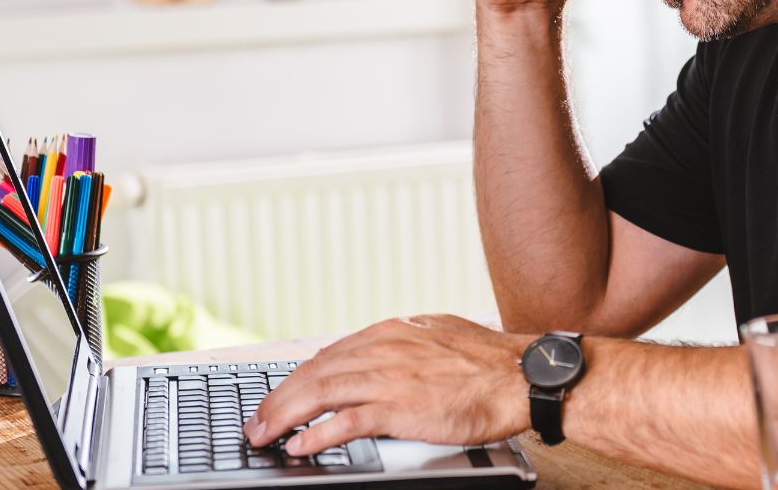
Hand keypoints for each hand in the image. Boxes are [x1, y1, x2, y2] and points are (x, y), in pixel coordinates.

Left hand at [245, 315, 532, 454]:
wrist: (519, 375)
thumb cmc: (488, 360)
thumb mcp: (438, 333)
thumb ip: (407, 342)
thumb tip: (388, 346)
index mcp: (390, 332)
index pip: (328, 355)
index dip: (298, 379)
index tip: (281, 395)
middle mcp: (383, 350)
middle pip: (313, 373)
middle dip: (278, 399)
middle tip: (257, 421)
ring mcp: (390, 378)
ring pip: (321, 394)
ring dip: (285, 416)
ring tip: (264, 434)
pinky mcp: (401, 408)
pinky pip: (347, 422)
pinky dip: (319, 435)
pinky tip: (301, 445)